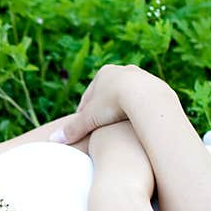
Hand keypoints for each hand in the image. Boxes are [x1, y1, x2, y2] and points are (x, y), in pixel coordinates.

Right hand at [51, 64, 173, 144]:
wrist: (148, 97)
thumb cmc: (114, 105)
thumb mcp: (88, 119)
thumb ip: (72, 129)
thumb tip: (52, 139)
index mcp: (103, 74)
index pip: (88, 98)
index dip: (84, 115)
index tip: (83, 130)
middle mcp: (123, 70)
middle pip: (107, 95)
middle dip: (102, 111)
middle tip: (99, 131)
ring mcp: (142, 76)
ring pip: (126, 97)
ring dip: (120, 111)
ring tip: (117, 129)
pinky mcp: (157, 86)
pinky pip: (141, 102)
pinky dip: (136, 112)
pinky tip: (135, 125)